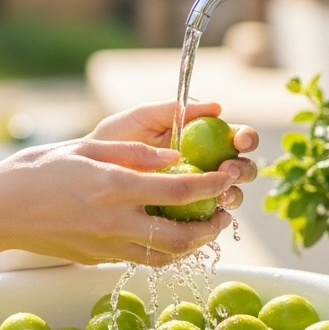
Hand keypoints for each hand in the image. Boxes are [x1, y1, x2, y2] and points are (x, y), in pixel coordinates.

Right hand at [0, 137, 237, 280]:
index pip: (178, 191)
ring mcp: (105, 245)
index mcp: (112, 186)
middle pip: (181, 235)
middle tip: (223, 212)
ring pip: (165, 256)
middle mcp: (113, 221)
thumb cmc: (37, 169)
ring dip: (192, 245)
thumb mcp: (85, 147)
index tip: (226, 176)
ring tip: (203, 229)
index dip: (211, 185)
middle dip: (211, 226)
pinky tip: (166, 235)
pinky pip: (141, 259)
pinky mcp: (96, 259)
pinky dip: (163, 251)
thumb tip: (174, 157)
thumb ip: (133, 152)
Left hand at [88, 100, 258, 210]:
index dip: (244, 138)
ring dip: (232, 195)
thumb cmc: (112, 141)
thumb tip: (215, 107)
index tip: (239, 139)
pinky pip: (206, 222)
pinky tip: (205, 215)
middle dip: (242, 169)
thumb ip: (171, 110)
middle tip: (229, 170)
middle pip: (240, 170)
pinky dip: (211, 220)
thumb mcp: (138, 120)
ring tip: (219, 194)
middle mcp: (205, 167)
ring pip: (230, 197)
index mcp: (201, 139)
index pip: (234, 137)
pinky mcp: (184, 219)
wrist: (84, 175)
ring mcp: (196, 195)